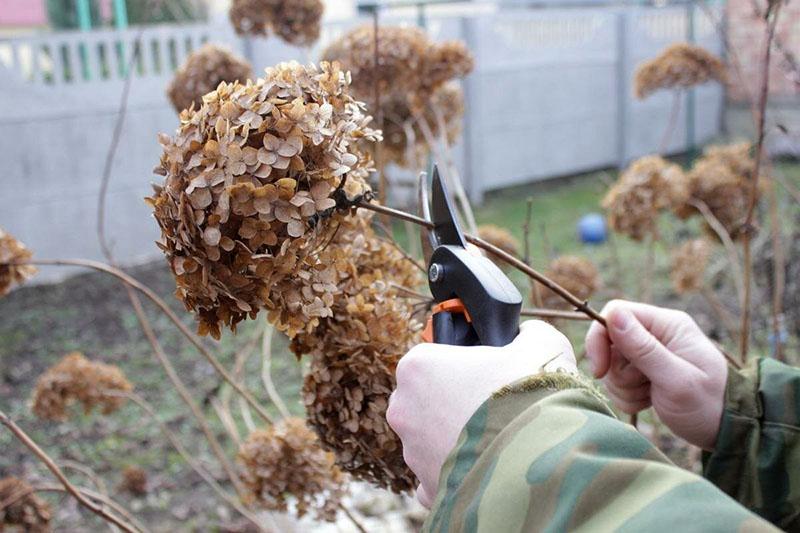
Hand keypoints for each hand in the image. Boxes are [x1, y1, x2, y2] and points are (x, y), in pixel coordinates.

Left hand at [387, 320, 575, 507]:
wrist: (541, 461)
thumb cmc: (532, 395)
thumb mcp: (542, 345)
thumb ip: (530, 334)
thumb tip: (529, 336)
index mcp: (419, 366)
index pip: (434, 357)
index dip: (465, 362)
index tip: (490, 370)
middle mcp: (405, 408)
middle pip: (429, 398)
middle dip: (458, 401)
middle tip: (498, 405)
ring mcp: (412, 452)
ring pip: (432, 439)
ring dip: (459, 438)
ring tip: (501, 439)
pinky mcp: (428, 488)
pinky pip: (437, 478)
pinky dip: (458, 475)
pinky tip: (487, 468)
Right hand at [585, 300, 727, 449]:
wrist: (726, 430)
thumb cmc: (708, 404)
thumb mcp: (676, 379)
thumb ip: (644, 348)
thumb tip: (614, 314)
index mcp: (667, 324)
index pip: (616, 313)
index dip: (600, 339)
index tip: (600, 370)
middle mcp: (656, 333)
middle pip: (609, 342)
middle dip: (618, 371)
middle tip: (643, 387)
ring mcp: (649, 353)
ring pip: (612, 365)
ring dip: (624, 387)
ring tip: (650, 397)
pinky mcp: (643, 372)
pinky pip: (617, 381)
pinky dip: (627, 396)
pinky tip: (648, 402)